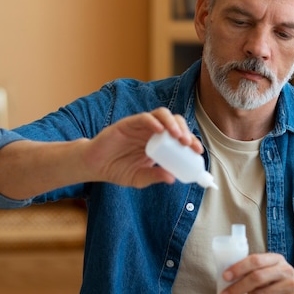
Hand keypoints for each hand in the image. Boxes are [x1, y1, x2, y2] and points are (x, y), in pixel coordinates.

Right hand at [85, 107, 202, 187]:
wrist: (95, 166)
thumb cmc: (118, 170)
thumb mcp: (139, 178)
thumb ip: (155, 176)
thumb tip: (172, 178)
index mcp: (159, 143)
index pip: (179, 137)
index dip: (191, 141)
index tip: (198, 151)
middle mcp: (152, 132)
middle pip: (174, 123)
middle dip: (185, 131)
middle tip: (189, 144)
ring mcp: (140, 126)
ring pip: (162, 115)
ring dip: (173, 123)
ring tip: (178, 136)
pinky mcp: (127, 124)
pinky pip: (143, 118)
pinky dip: (153, 121)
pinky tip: (159, 130)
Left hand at [218, 253, 293, 293]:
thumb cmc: (276, 290)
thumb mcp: (266, 277)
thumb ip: (251, 275)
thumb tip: (228, 280)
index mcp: (276, 259)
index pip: (255, 260)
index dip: (238, 268)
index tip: (225, 276)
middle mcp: (286, 270)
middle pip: (256, 277)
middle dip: (237, 288)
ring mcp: (292, 286)